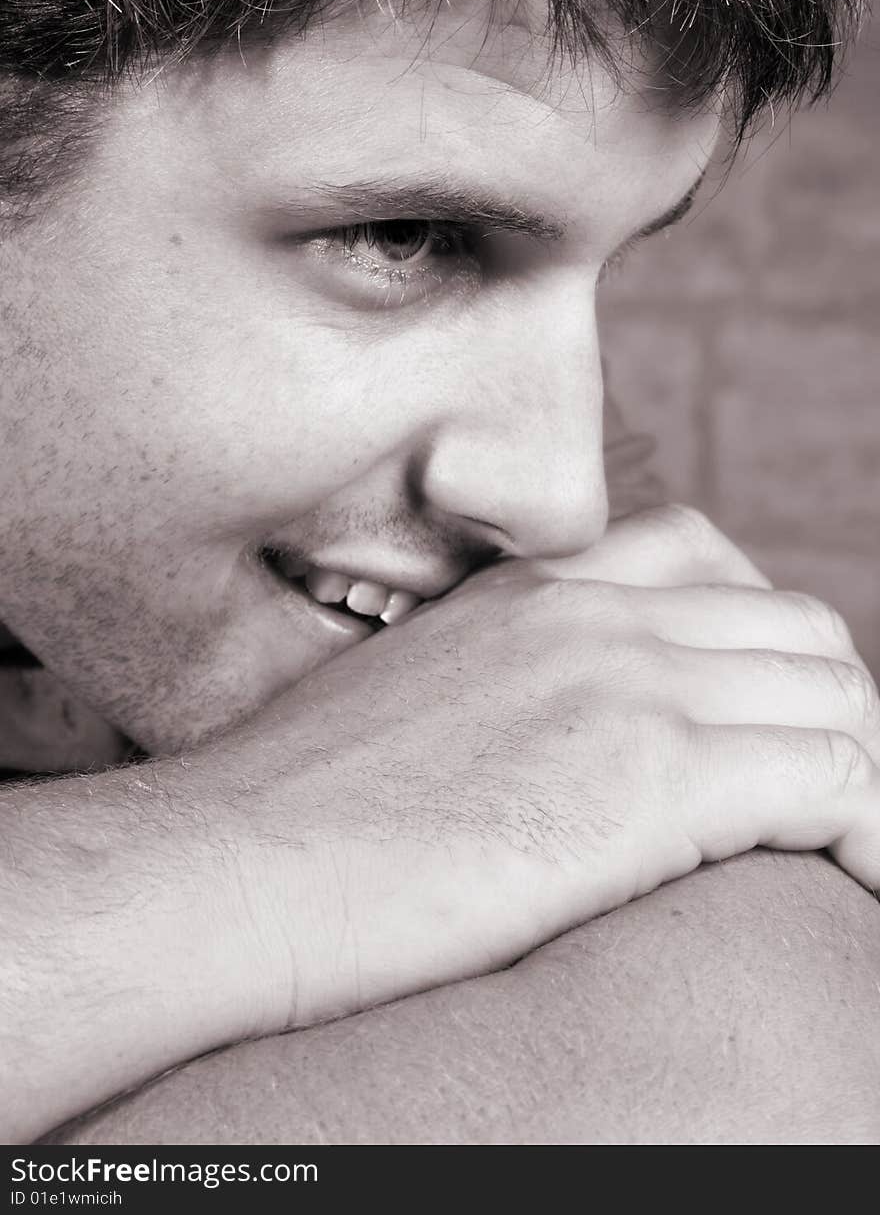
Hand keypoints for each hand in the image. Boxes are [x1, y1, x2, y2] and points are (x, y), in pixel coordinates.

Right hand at [210, 505, 879, 1032]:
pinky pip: (837, 779)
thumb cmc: (295, 815)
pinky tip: (859, 878)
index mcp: (531, 594)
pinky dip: (873, 827)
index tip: (762, 722)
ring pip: (834, 693)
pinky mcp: (649, 780)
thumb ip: (495, 692)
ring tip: (847, 845)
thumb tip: (549, 746)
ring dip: (861, 769)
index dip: (760, 643)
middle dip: (831, 707)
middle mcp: (590, 616)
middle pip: (795, 625)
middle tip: (820, 796)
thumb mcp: (407, 704)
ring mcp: (624, 685)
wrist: (234, 863)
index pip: (707, 563)